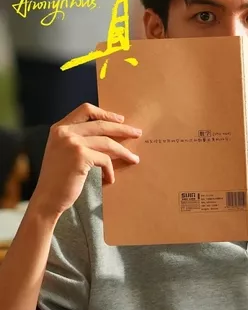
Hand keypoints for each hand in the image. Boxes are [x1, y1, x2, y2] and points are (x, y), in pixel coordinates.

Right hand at [30, 103, 141, 220]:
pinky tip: (110, 179)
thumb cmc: (58, 178)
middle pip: (101, 124)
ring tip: (134, 158)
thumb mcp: (63, 151)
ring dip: (124, 151)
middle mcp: (65, 132)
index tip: (120, 119)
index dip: (105, 113)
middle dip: (123, 129)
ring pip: (107, 142)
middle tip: (137, 133)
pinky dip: (110, 171)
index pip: (85, 110)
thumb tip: (110, 134)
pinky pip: (105, 160)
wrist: (47, 199)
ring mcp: (72, 143)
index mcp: (59, 128)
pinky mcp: (80, 156)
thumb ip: (78, 139)